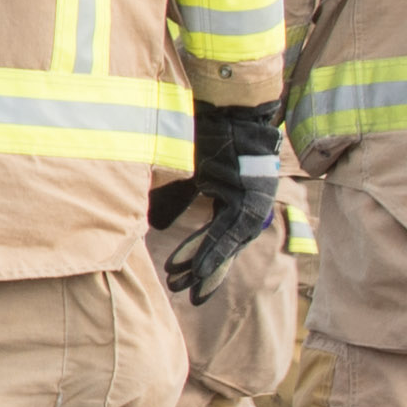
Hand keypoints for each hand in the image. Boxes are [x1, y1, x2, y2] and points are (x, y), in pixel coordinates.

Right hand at [166, 100, 284, 310]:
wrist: (233, 110)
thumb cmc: (210, 133)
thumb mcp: (187, 173)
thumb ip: (174, 199)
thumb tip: (154, 225)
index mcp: (230, 199)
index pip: (214, 237)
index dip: (197, 258)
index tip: (179, 278)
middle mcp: (244, 206)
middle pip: (223, 247)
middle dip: (203, 273)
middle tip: (187, 296)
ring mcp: (252, 205)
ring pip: (227, 245)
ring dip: (206, 268)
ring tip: (188, 288)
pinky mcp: (252, 201)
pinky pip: (230, 233)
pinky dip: (214, 251)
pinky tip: (198, 271)